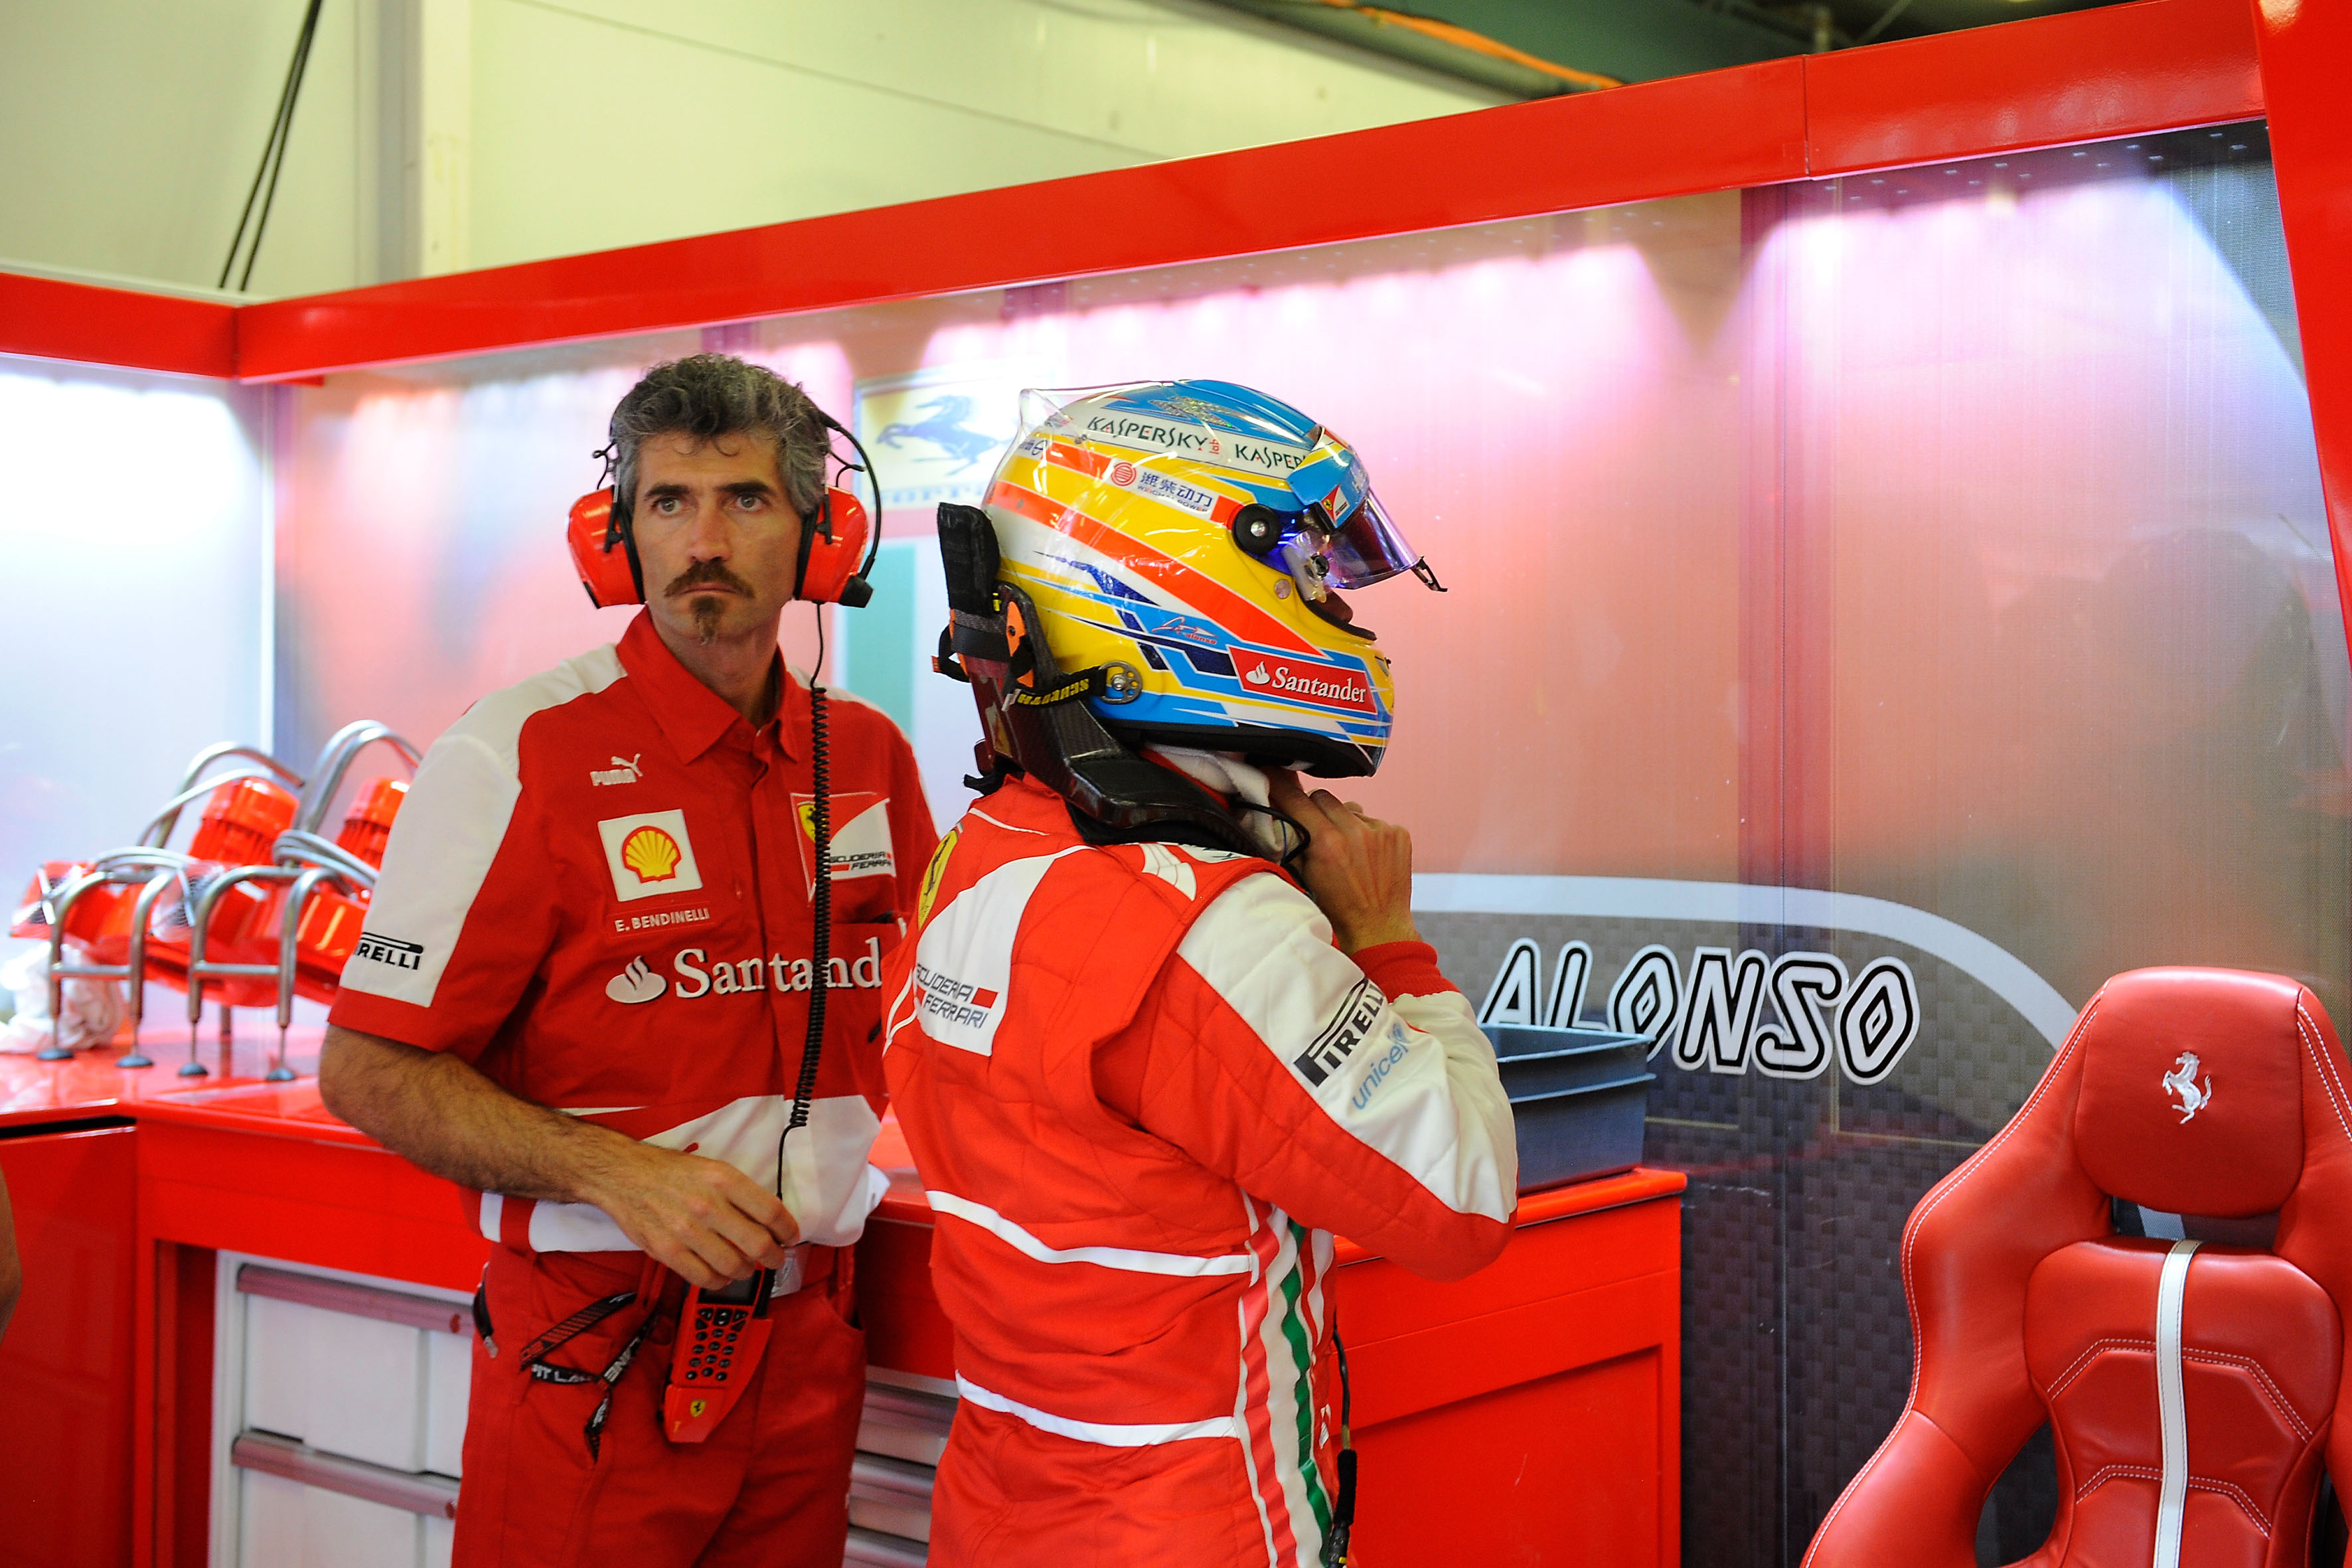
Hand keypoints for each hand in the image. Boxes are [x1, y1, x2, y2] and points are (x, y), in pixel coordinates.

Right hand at [581, 1141, 800, 1289]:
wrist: (623, 1175)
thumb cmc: (671, 1171)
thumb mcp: (712, 1168)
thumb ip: (739, 1193)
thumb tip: (768, 1221)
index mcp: (724, 1179)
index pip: (771, 1212)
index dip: (788, 1230)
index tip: (791, 1238)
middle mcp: (708, 1205)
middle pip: (758, 1244)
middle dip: (774, 1257)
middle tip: (776, 1260)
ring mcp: (686, 1230)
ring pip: (733, 1266)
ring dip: (747, 1271)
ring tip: (747, 1267)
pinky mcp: (666, 1251)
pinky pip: (703, 1278)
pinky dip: (719, 1281)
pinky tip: (721, 1275)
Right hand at [1269, 771, 1420, 954]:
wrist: (1377, 929)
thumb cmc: (1335, 910)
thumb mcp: (1303, 877)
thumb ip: (1291, 843)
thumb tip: (1275, 814)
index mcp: (1326, 843)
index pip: (1296, 798)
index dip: (1280, 784)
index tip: (1271, 773)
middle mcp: (1355, 832)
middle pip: (1322, 797)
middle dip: (1313, 809)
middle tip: (1312, 829)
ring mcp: (1381, 831)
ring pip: (1349, 808)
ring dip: (1341, 821)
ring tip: (1345, 849)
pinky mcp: (1399, 834)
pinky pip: (1372, 821)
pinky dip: (1365, 833)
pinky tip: (1366, 856)